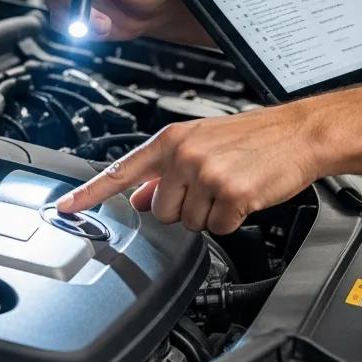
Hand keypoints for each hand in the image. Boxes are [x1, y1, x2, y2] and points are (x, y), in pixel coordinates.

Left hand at [55, 105, 321, 233]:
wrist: (297, 133)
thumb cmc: (252, 137)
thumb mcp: (200, 143)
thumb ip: (166, 170)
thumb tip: (142, 197)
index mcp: (171, 139)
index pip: (120, 170)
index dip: (89, 193)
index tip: (64, 208)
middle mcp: (183, 155)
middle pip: (162, 211)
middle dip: (185, 207)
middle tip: (211, 186)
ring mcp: (206, 174)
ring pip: (190, 223)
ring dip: (210, 214)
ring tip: (230, 187)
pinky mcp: (230, 194)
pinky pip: (219, 227)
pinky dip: (232, 220)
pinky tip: (244, 196)